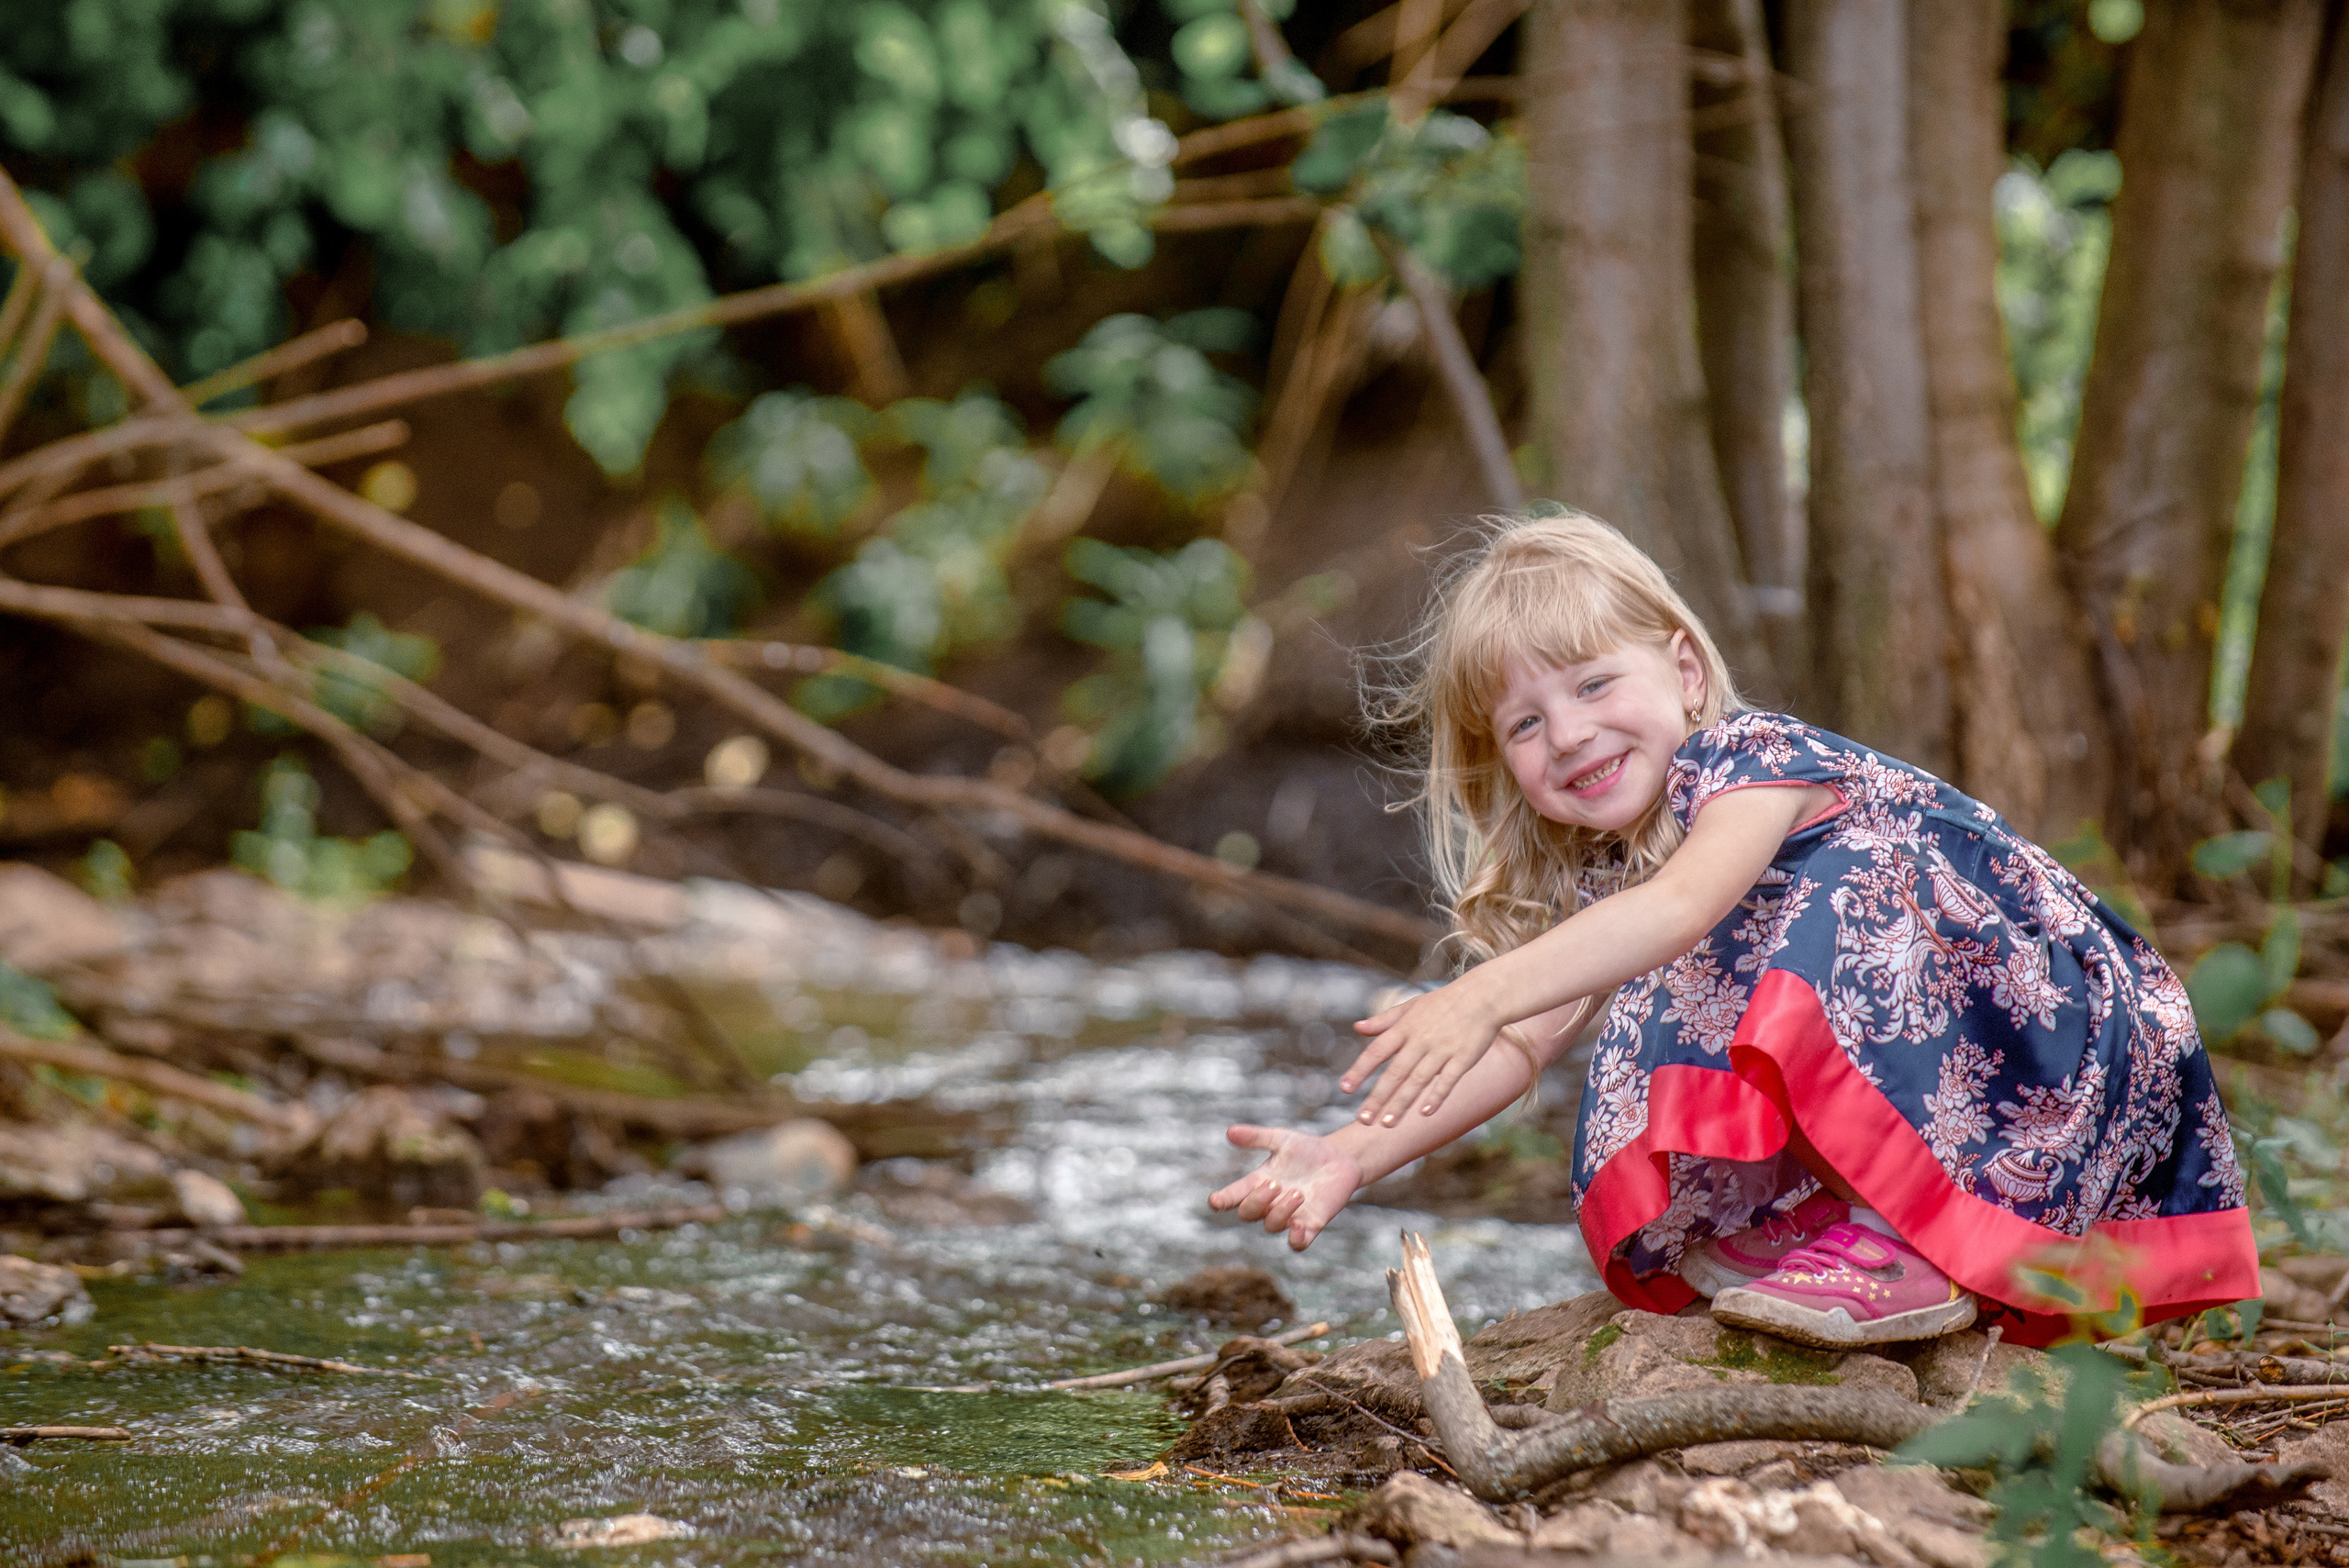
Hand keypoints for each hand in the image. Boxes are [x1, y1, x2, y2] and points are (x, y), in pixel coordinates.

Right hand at [1208, 1125, 1364, 1249]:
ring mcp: (1289, 1216)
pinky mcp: (1310, 1225)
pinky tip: (1298, 1225)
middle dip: (1256, 1201)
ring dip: (1280, 1212)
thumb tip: (1230, 1131)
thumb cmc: (1307, 1150)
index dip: (1222, 1200)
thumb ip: (1257, 1137)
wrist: (1340, 1158)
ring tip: (1298, 1193)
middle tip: (1274, 1183)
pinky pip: (1297, 1244)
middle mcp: (1270, 1203)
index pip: (1234, 1196)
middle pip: (1248, 1213)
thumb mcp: (1282, 1139)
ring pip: (1271, 1226)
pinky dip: (1294, 1239)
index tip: (1215, 1201)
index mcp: (1258, 1182)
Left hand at [1342, 979, 1503, 1126]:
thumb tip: (1357, 1028)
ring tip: (1388, 1124)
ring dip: (1402, 1103)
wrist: (1483, 996)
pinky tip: (1425, 1113)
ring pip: (1418, 1080)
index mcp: (1405, 1028)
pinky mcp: (1463, 1058)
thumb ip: (1384, 1020)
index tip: (1344, 1089)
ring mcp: (1442, 1050)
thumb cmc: (1443, 1002)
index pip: (1376, 1052)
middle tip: (1364, 1120)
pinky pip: (1448, 1080)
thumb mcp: (1411, 1006)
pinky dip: (1436, 1096)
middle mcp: (1420, 1040)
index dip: (1360, 1071)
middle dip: (1378, 1098)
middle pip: (1395, 1073)